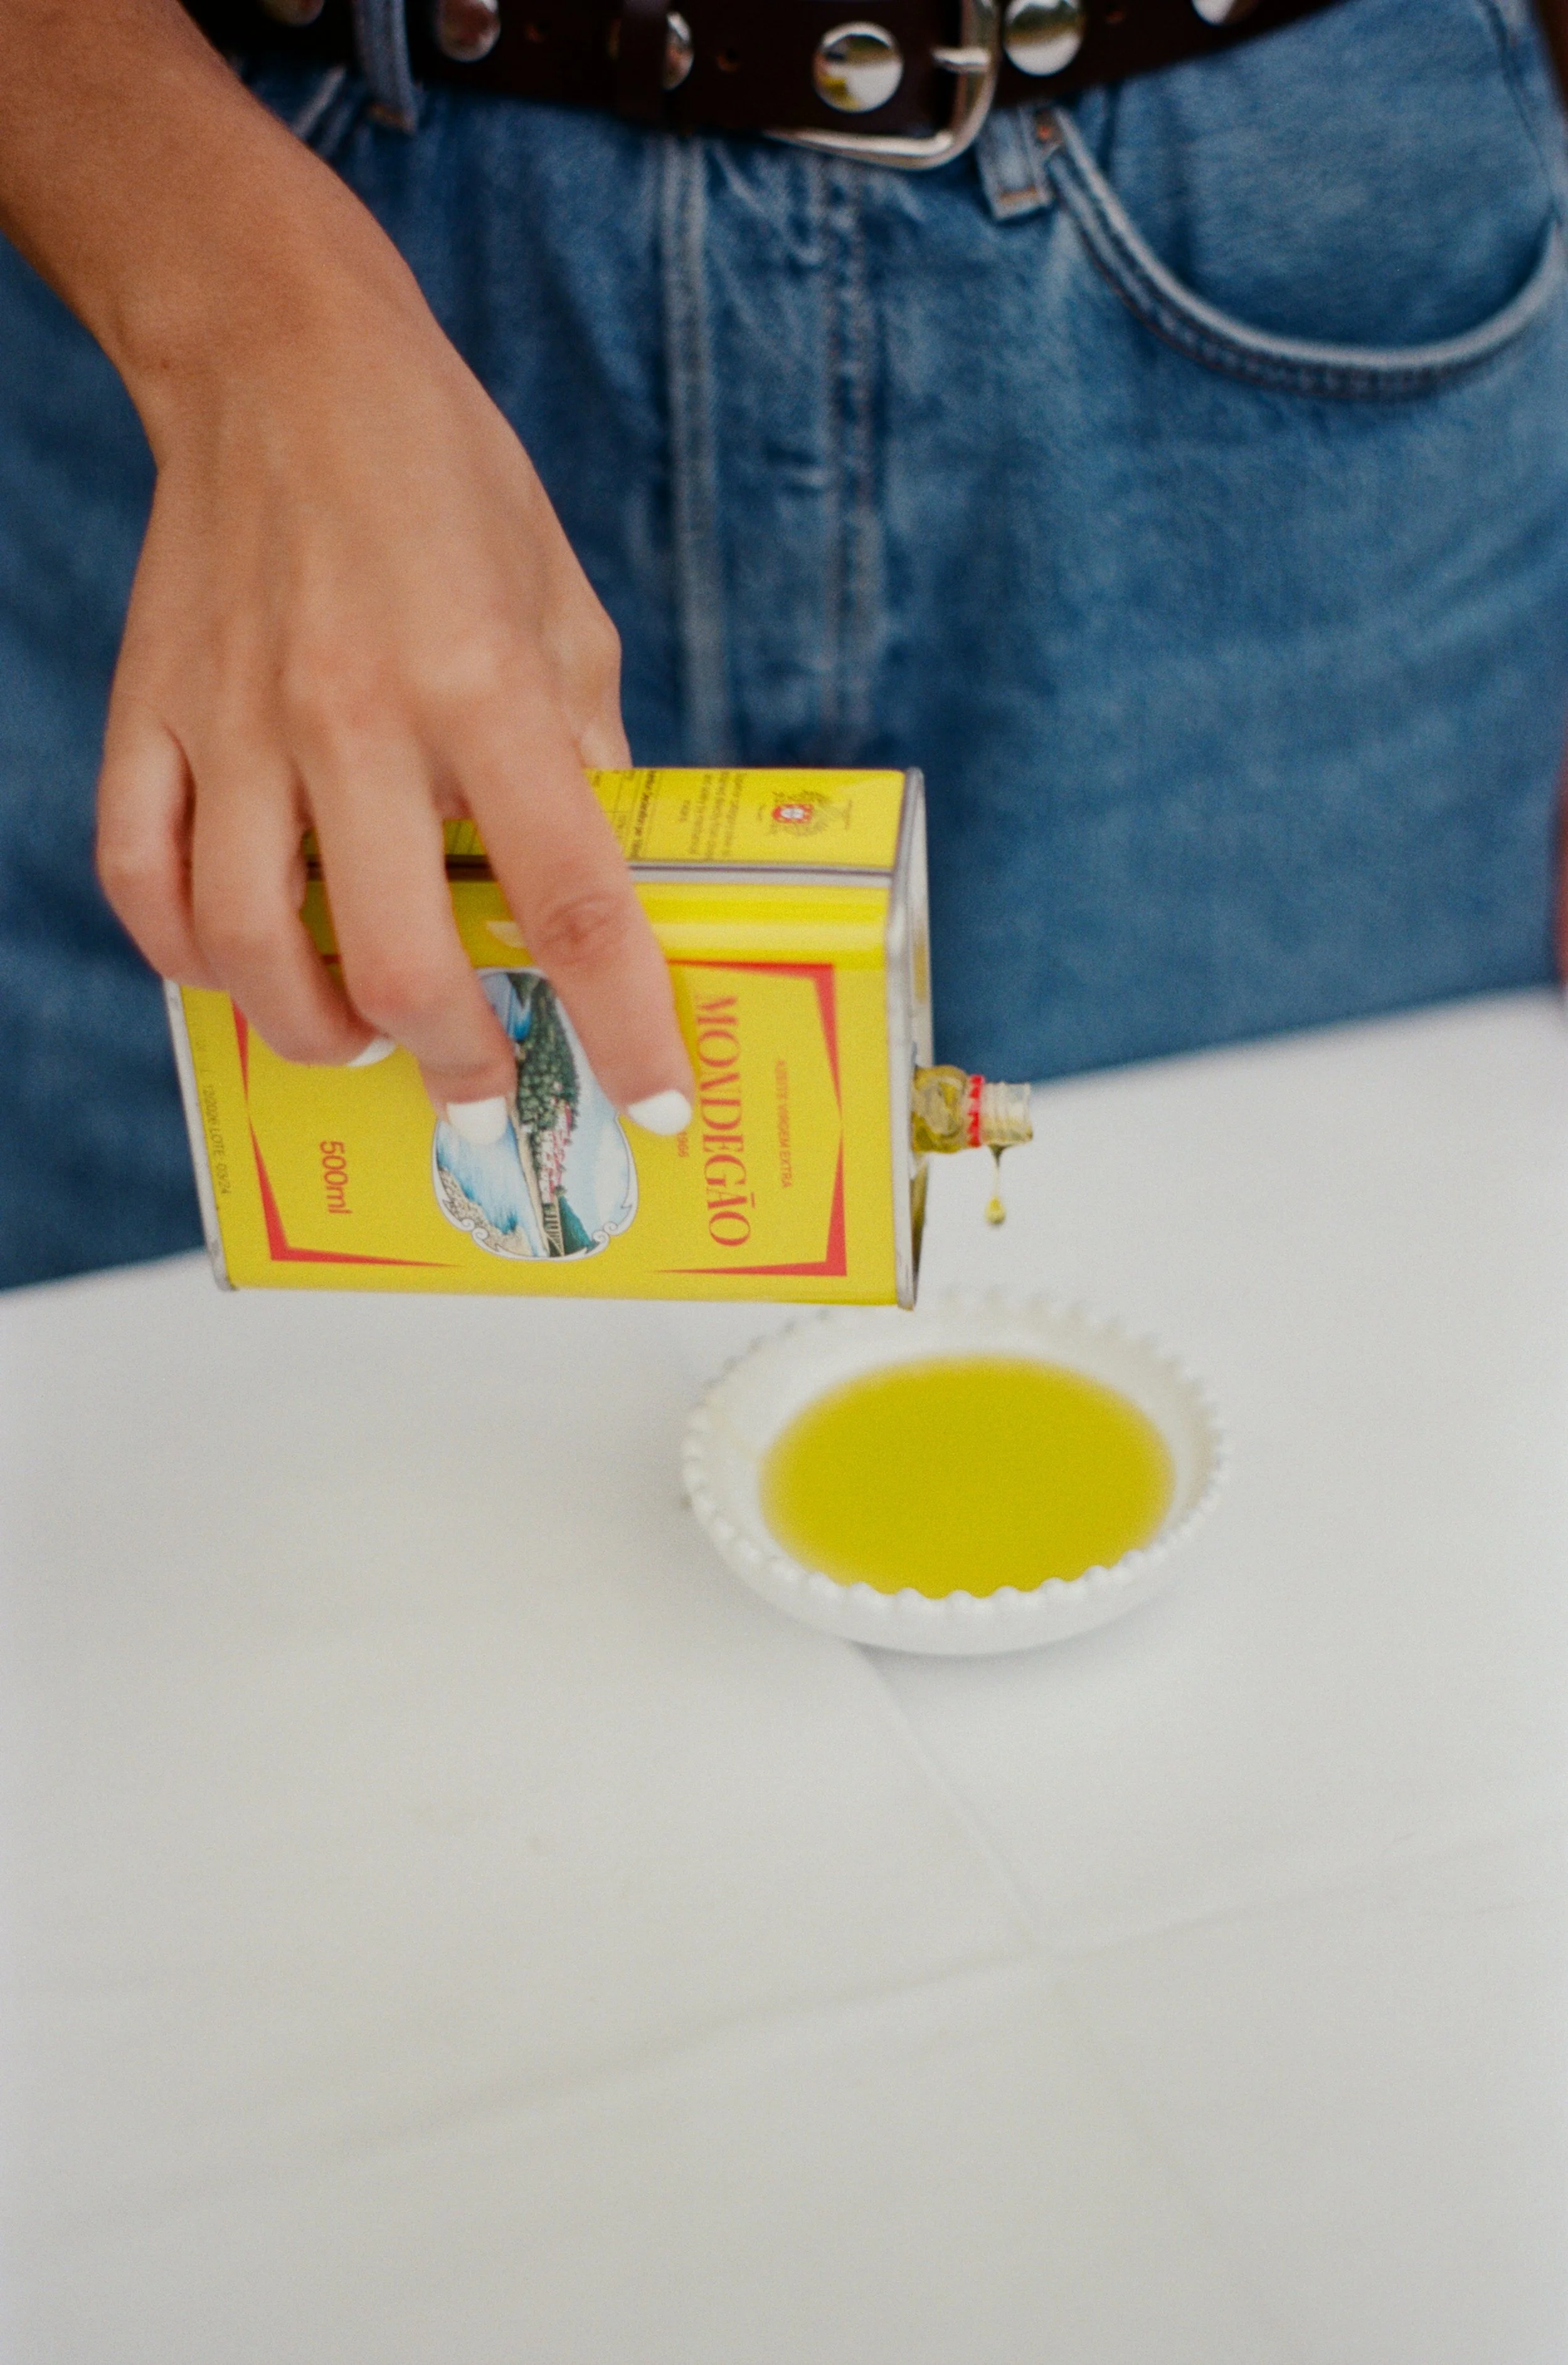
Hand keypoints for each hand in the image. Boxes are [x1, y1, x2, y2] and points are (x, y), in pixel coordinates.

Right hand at [95, 203, 691, 1138]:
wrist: (282, 357)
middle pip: (396, 963)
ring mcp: (233, 721)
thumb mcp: (566, 607)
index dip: (621, 1023)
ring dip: (315, 1033)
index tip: (649, 1100)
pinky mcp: (147, 711)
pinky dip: (184, 956)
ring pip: (247, 950)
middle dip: (457, 1064)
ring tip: (363, 1038)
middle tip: (487, 1086)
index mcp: (483, 685)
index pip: (570, 897)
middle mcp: (353, 715)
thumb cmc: (445, 481)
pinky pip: (139, 878)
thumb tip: (610, 880)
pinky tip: (239, 970)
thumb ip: (588, 752)